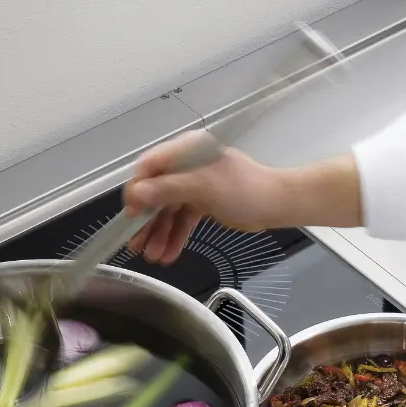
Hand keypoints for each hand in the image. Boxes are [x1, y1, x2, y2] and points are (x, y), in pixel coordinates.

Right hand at [124, 134, 287, 264]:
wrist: (276, 205)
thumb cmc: (244, 191)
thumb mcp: (203, 187)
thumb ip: (168, 189)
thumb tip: (136, 194)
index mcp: (186, 150)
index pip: (150, 167)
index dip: (137, 192)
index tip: (129, 216)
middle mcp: (186, 165)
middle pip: (156, 192)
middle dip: (146, 220)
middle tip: (135, 244)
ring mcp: (194, 184)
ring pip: (168, 209)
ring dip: (159, 233)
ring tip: (152, 256)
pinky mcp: (202, 201)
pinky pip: (182, 219)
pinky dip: (175, 235)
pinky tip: (167, 253)